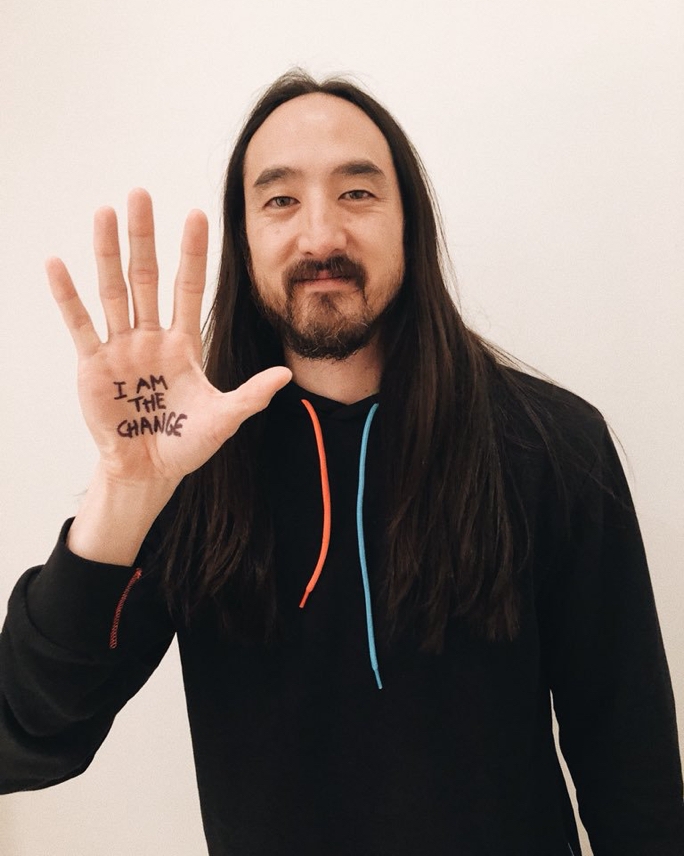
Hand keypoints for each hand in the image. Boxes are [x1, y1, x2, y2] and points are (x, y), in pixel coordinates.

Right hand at [47, 188, 290, 490]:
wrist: (150, 470)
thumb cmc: (187, 443)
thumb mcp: (223, 418)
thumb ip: (251, 395)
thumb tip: (287, 375)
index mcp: (183, 343)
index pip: (189, 287)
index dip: (193, 253)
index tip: (197, 214)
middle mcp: (151, 337)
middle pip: (147, 277)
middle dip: (145, 237)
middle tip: (141, 194)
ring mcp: (121, 348)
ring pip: (113, 290)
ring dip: (107, 252)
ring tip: (104, 212)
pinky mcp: (94, 365)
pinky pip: (80, 325)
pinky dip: (68, 297)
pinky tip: (57, 264)